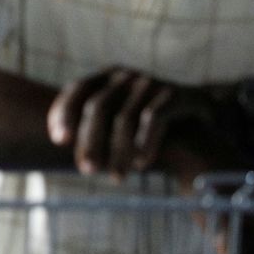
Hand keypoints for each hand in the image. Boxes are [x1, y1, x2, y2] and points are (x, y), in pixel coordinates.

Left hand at [47, 68, 237, 182]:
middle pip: (98, 107)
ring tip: (116, 177)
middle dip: (90, 141)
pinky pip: (153, 119)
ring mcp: (151, 83)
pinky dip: (144, 143)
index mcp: (106, 77)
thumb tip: (57, 143)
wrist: (195, 116)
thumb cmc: (144, 123)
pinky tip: (141, 164)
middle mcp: (126, 76)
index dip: (64, 113)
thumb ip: (93, 124)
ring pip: (124, 118)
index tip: (59, 140)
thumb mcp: (117, 117)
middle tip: (86, 170)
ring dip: (118, 152)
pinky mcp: (175, 94)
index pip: (77, 89)